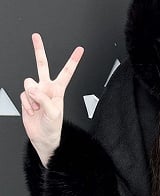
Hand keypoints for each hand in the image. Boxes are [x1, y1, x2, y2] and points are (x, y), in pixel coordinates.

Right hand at [21, 33, 84, 166]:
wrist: (43, 138)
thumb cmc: (53, 128)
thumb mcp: (54, 113)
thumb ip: (44, 98)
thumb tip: (33, 89)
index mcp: (58, 90)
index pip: (66, 72)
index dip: (73, 61)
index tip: (79, 50)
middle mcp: (46, 88)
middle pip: (42, 65)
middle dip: (38, 50)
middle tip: (36, 37)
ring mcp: (36, 93)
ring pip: (28, 83)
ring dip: (31, 97)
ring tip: (37, 107)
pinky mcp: (27, 98)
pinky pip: (23, 94)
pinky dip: (26, 104)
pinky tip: (32, 111)